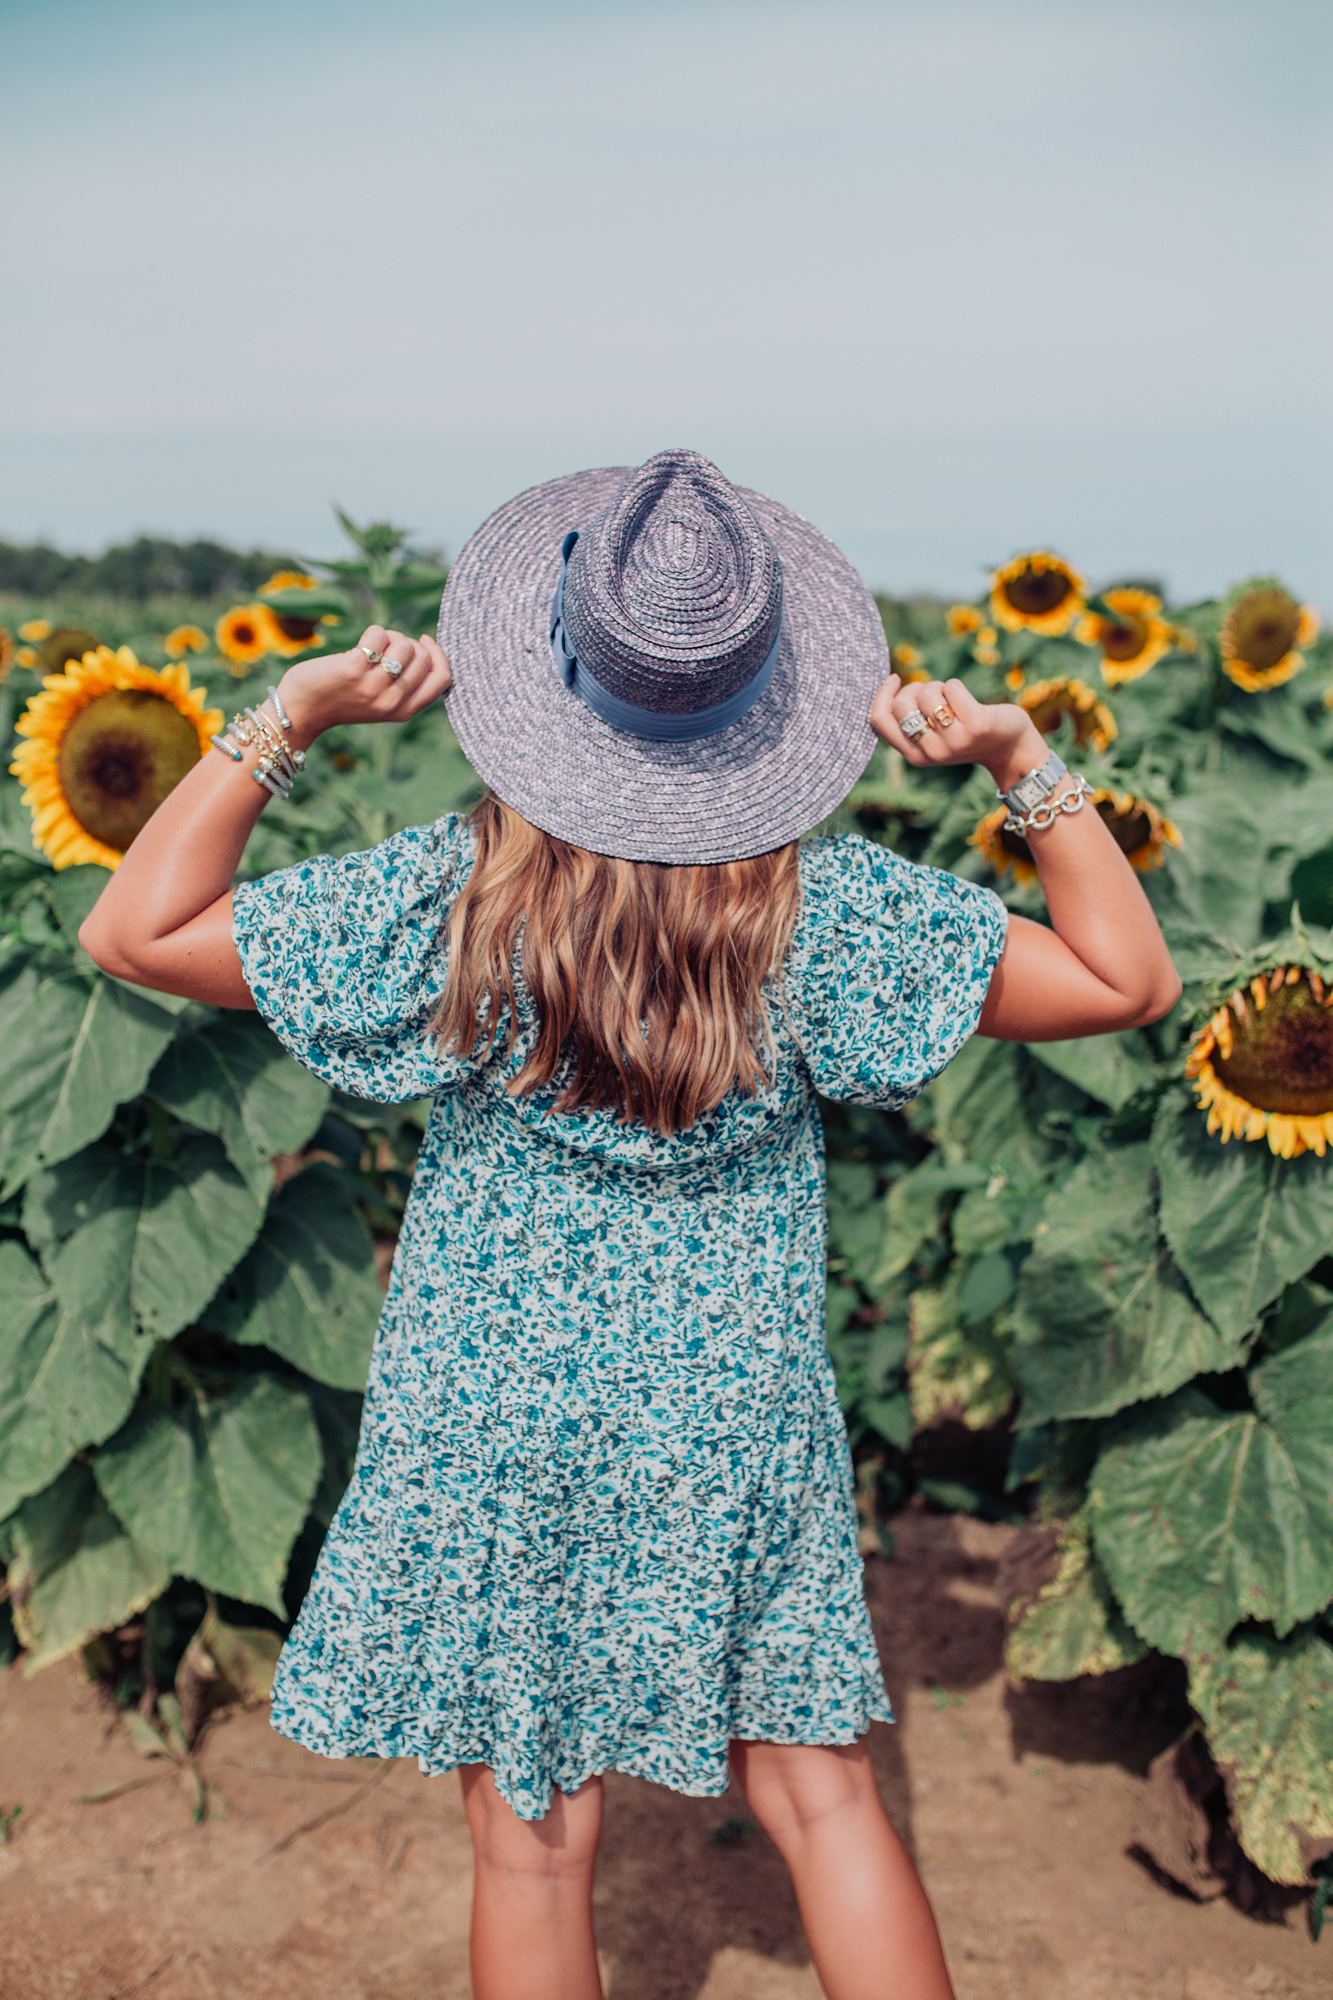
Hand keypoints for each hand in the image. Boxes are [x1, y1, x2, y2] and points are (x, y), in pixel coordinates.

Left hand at [271, 627, 452, 749]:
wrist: (303, 709)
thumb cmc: (344, 698)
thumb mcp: (383, 701)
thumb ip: (406, 685)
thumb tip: (427, 649)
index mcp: (404, 711)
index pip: (443, 679)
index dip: (439, 654)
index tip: (425, 640)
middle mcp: (392, 702)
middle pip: (423, 657)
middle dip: (408, 642)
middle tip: (387, 647)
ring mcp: (373, 687)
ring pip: (403, 645)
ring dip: (390, 636)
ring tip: (373, 647)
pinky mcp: (354, 670)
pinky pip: (379, 635)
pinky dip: (372, 633)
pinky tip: (362, 644)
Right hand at [870, 673, 1048, 792]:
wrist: (1010, 748)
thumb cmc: (965, 733)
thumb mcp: (932, 736)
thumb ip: (910, 722)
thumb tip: (889, 687)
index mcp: (915, 756)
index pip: (880, 721)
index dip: (882, 694)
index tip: (895, 679)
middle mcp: (932, 752)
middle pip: (902, 704)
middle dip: (915, 689)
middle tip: (933, 694)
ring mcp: (954, 740)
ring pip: (927, 694)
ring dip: (938, 687)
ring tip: (952, 699)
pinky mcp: (976, 725)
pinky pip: (951, 688)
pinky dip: (956, 686)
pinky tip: (965, 699)